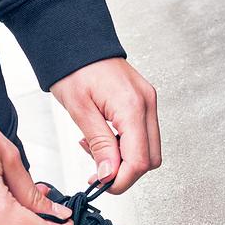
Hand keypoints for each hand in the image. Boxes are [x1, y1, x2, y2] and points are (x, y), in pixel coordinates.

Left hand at [51, 58, 160, 193]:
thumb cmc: (74, 68)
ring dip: (125, 159)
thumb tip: (110, 174)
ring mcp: (148, 102)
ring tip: (96, 149)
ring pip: (149, 148)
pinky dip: (126, 144)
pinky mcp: (143, 102)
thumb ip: (99, 144)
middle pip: (150, 158)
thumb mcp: (80, 110)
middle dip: (125, 172)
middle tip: (97, 170)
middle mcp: (146, 104)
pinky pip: (143, 134)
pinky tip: (104, 138)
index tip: (101, 184)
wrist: (76, 41)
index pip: (139, 160)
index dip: (121, 180)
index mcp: (132, 106)